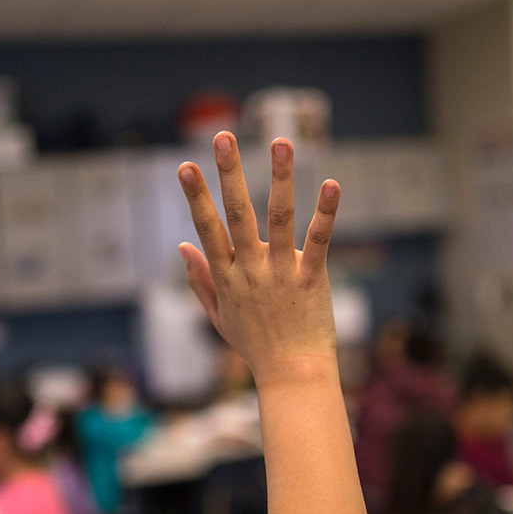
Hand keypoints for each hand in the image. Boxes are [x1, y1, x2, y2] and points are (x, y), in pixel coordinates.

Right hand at [177, 132, 339, 387]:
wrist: (292, 376)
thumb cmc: (255, 346)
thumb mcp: (219, 315)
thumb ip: (199, 279)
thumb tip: (181, 245)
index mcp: (226, 277)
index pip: (206, 229)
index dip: (195, 197)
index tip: (185, 165)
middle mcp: (250, 270)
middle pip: (236, 215)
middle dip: (228, 174)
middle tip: (223, 137)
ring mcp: (281, 274)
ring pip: (278, 219)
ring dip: (280, 178)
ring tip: (281, 141)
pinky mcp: (311, 279)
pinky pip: (318, 241)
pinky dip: (325, 213)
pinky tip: (331, 185)